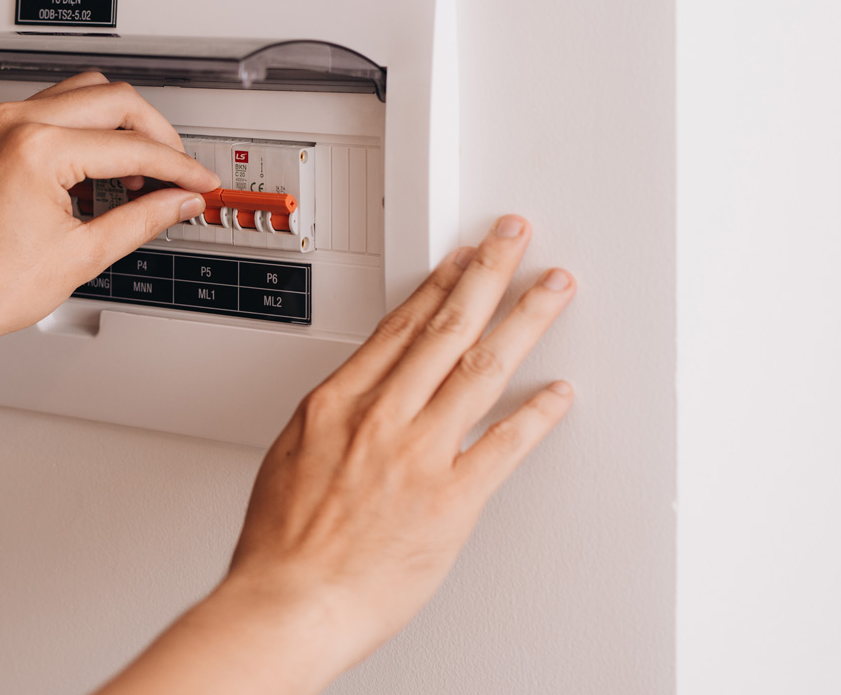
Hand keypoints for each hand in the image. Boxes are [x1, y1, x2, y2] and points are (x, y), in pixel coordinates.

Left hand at [0, 73, 219, 362]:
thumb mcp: (80, 256)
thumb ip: (141, 220)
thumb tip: (178, 202)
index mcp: (37, 149)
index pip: (130, 146)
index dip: (177, 167)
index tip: (198, 183)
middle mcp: (16, 122)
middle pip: (115, 99)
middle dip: (156, 135)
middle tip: (177, 174)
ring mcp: (1, 124)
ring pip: (86, 94)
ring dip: (122, 126)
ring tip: (141, 174)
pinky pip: (56, 110)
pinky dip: (89, 130)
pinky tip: (104, 169)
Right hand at [220, 216, 575, 687]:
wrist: (290, 601)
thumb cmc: (281, 545)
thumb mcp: (289, 458)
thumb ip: (330, 424)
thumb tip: (350, 408)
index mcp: (335, 404)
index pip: (399, 327)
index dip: (437, 285)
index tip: (460, 260)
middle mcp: (381, 418)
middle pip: (445, 328)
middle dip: (486, 274)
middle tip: (513, 239)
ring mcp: (419, 455)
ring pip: (481, 368)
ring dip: (523, 320)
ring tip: (552, 288)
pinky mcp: (452, 500)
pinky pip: (505, 445)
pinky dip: (537, 414)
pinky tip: (559, 391)